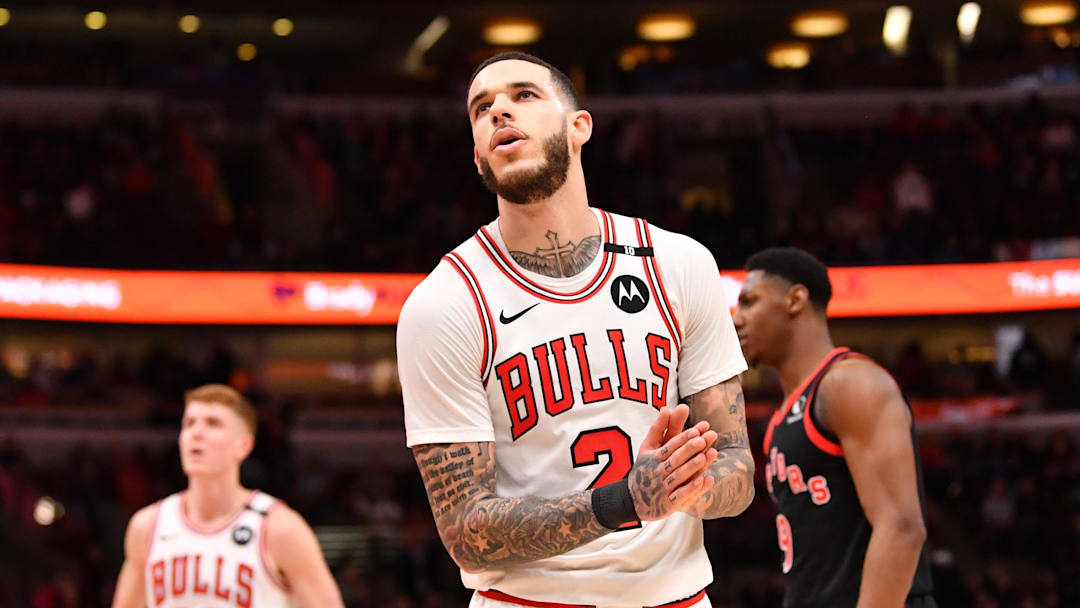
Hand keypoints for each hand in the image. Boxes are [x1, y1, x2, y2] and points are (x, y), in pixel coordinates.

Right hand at [628, 404, 717, 520]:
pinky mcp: (668, 504)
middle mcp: (658, 471)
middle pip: (675, 459)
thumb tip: (666, 407)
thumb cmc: (644, 468)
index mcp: (654, 457)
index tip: (698, 429)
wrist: (632, 500)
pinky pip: (681, 496)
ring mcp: (663, 488)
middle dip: (689, 449)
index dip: (684, 437)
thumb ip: (659, 428)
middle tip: (703, 439)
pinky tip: (706, 480)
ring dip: (692, 467)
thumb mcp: (648, 448)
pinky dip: (692, 489)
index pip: (670, 446)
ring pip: (679, 476)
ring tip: (706, 456)